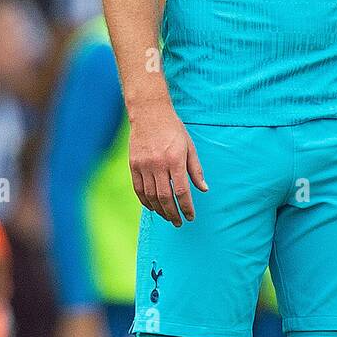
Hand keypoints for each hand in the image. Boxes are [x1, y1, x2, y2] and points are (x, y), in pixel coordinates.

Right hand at [128, 102, 206, 225]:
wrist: (149, 113)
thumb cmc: (173, 129)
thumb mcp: (189, 146)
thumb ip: (196, 169)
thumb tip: (203, 189)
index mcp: (175, 160)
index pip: (182, 191)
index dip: (186, 207)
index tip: (190, 217)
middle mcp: (158, 165)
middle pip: (165, 197)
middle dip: (173, 213)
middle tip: (178, 222)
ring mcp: (144, 165)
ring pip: (151, 196)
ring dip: (160, 210)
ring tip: (167, 217)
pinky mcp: (133, 165)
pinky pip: (138, 189)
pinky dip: (145, 201)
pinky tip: (153, 207)